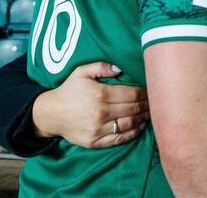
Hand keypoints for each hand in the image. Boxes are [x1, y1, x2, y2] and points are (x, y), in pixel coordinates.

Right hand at [32, 62, 148, 148]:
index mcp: (101, 94)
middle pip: (134, 108)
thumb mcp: (81, 72)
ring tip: (151, 113)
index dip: (144, 93)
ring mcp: (98, 128)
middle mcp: (101, 112)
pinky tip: (140, 127)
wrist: (50, 113)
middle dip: (147, 104)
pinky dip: (132, 133)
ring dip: (143, 118)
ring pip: (129, 123)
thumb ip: (101, 66)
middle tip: (156, 101)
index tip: (151, 90)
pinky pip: (119, 138)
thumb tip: (120, 69)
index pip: (132, 94)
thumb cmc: (69, 90)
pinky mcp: (94, 141)